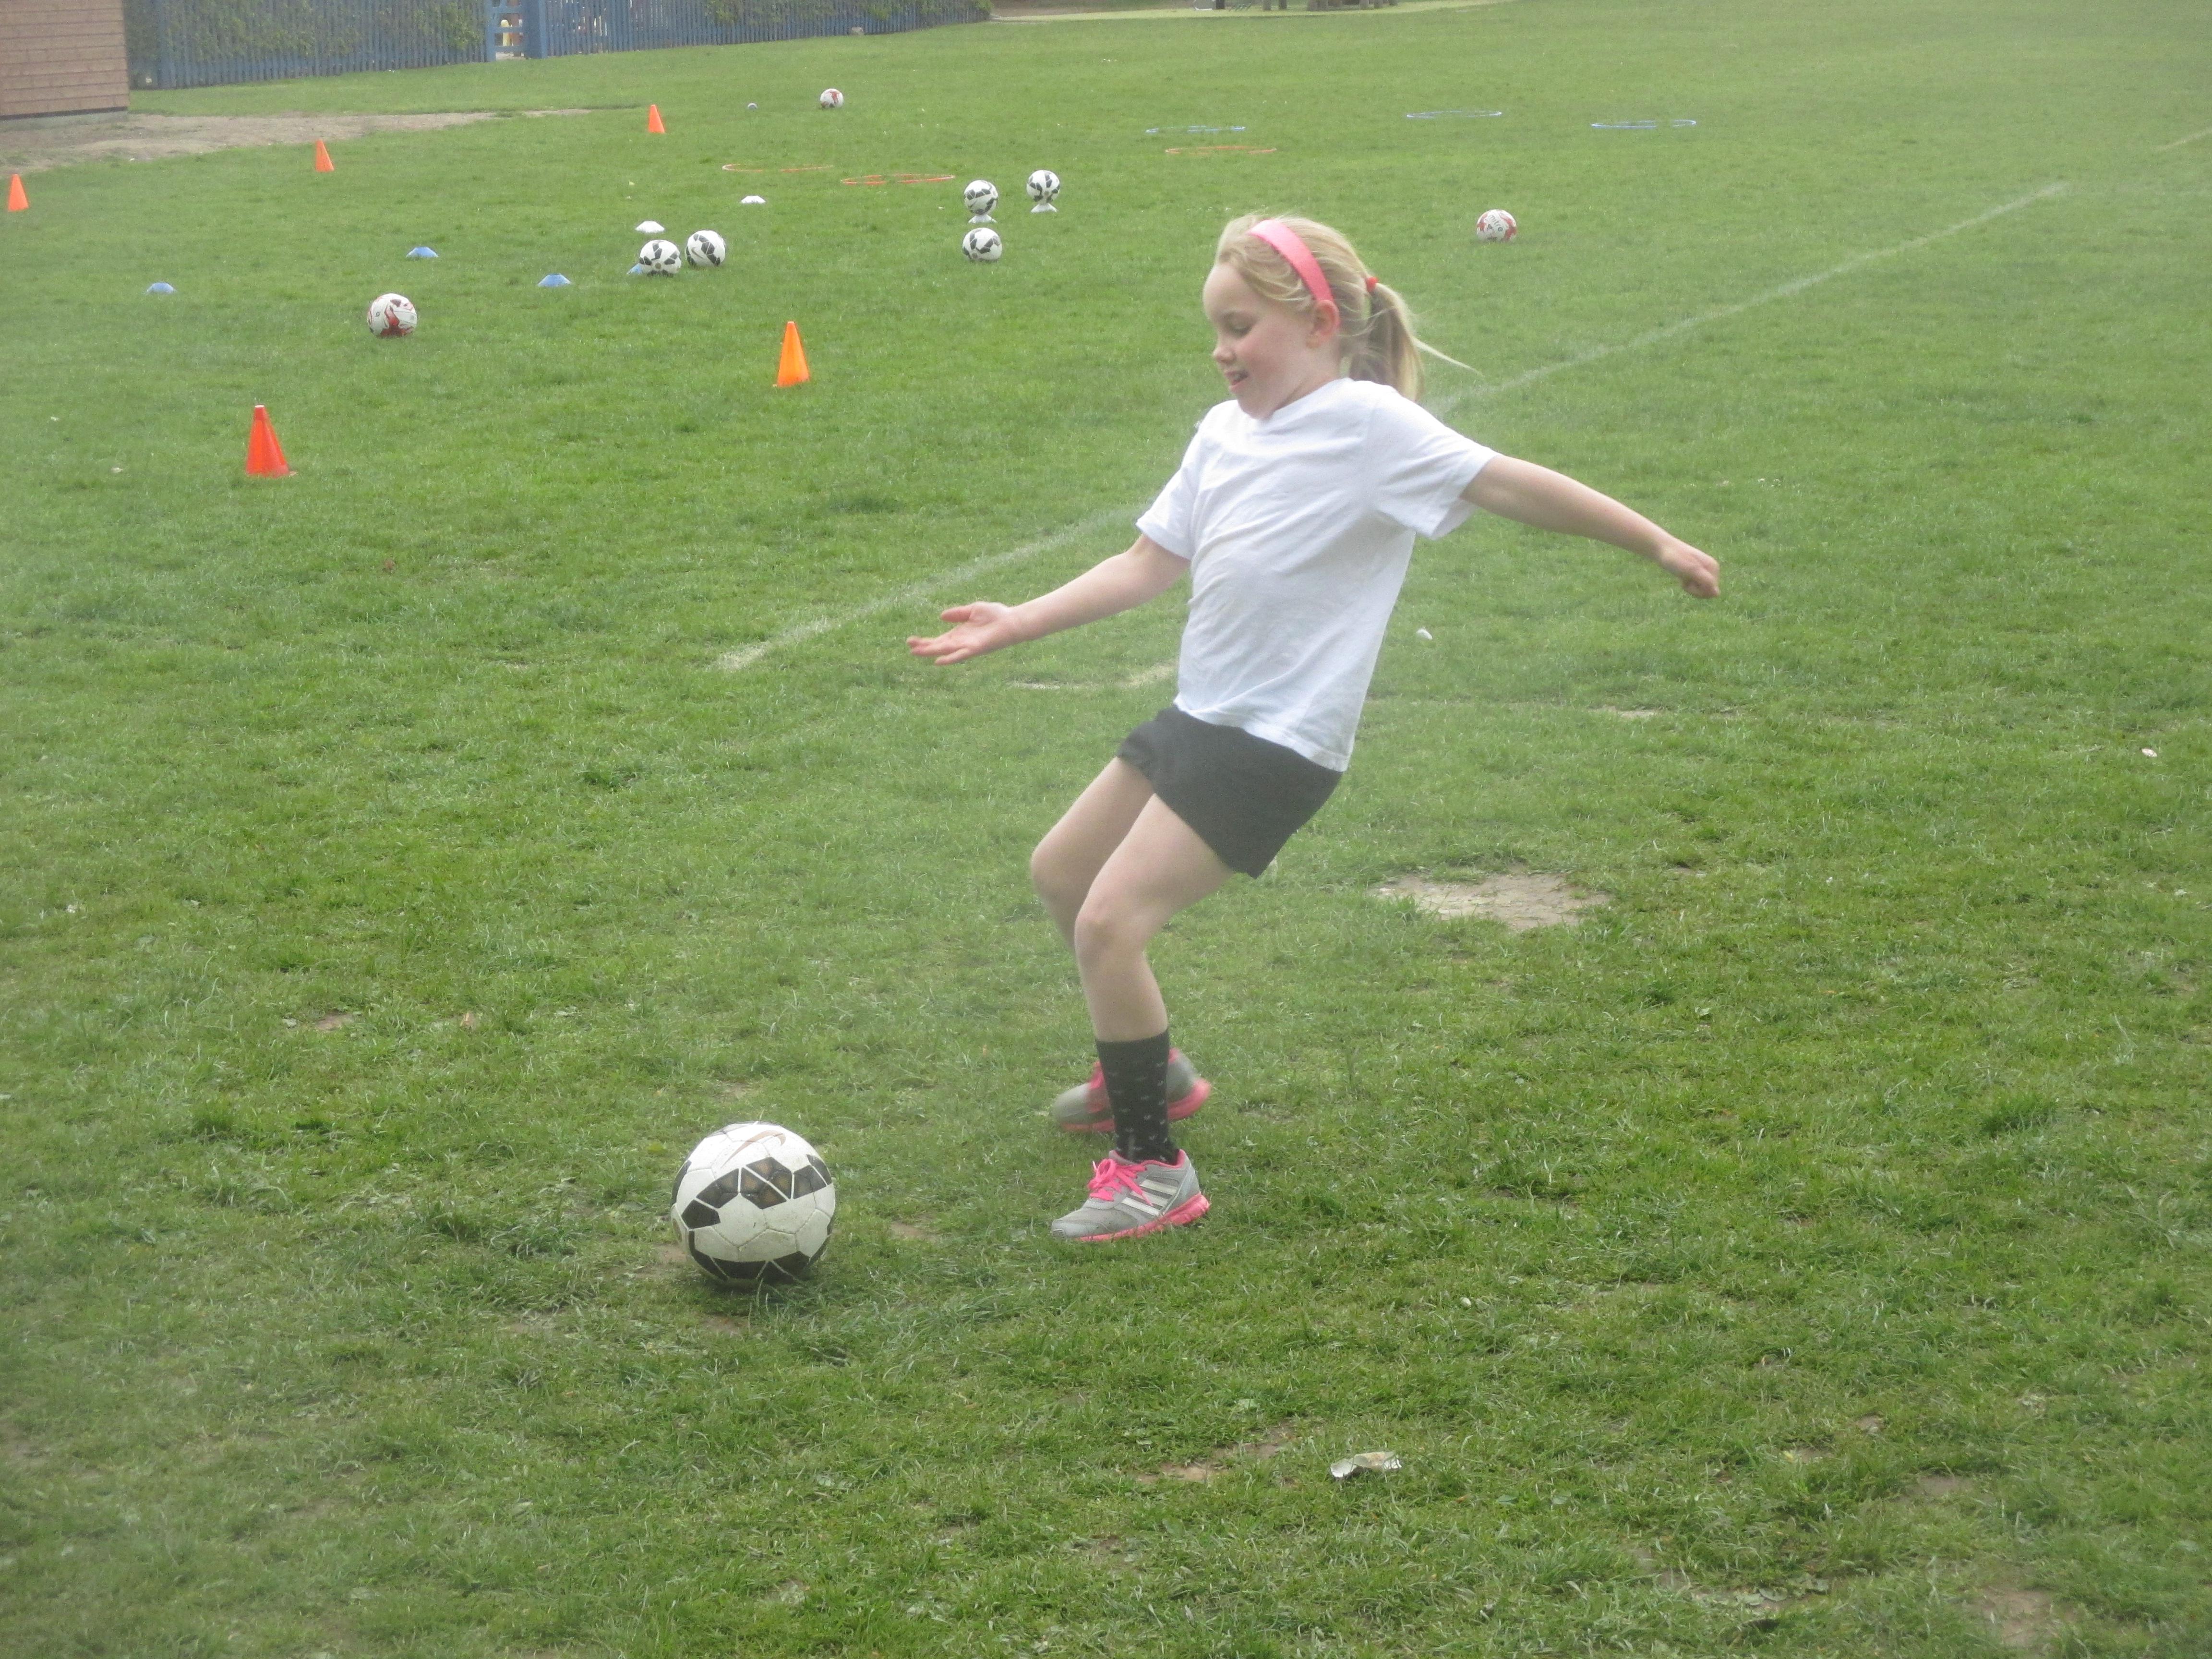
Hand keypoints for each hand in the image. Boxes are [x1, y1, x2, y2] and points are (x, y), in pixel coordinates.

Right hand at [907, 601, 1026, 664]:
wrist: (1012, 620)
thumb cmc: (996, 615)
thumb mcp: (973, 609)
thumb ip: (958, 613)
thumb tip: (941, 616)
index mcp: (959, 634)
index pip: (938, 640)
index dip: (925, 641)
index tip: (910, 641)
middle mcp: (961, 642)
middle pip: (938, 647)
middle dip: (924, 647)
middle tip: (909, 648)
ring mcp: (968, 646)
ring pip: (945, 651)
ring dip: (931, 652)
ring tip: (916, 652)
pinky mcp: (976, 648)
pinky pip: (961, 655)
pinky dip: (949, 659)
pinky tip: (938, 661)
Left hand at [1654, 538, 1719, 597]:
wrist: (1662, 548)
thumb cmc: (1675, 559)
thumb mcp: (1691, 570)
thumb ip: (1705, 581)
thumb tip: (1717, 594)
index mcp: (1714, 568)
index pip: (1712, 592)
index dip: (1699, 591)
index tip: (1689, 582)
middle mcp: (1711, 569)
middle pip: (1707, 592)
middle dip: (1694, 590)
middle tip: (1684, 579)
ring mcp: (1704, 571)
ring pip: (1701, 590)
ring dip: (1690, 588)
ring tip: (1683, 577)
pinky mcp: (1696, 573)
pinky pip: (1695, 587)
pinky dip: (1687, 585)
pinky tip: (1682, 578)